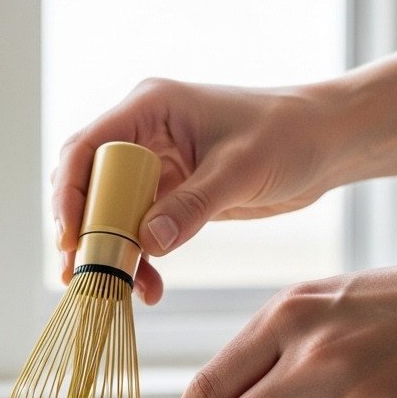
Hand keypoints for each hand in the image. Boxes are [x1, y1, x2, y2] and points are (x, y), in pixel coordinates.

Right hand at [51, 77, 335, 302]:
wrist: (326, 143)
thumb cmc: (290, 134)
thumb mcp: (241, 170)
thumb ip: (193, 206)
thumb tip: (147, 242)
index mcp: (150, 107)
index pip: (87, 148)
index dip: (70, 192)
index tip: (70, 236)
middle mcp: (144, 134)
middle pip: (89, 184)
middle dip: (84, 231)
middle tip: (82, 273)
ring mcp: (156, 166)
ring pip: (111, 214)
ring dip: (111, 252)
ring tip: (120, 290)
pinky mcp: (172, 195)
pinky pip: (139, 230)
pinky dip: (140, 259)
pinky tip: (150, 286)